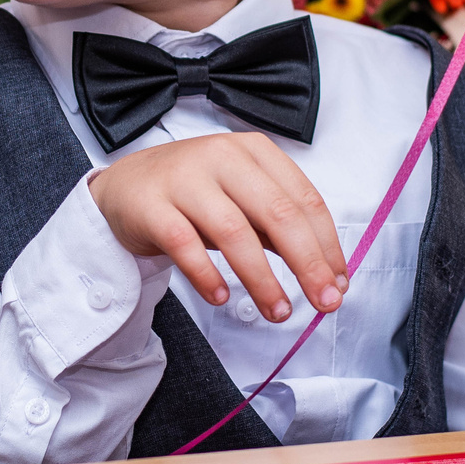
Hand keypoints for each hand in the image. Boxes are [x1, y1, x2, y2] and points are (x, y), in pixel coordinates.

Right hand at [85, 133, 350, 320]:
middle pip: (278, 214)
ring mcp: (184, 179)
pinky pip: (184, 245)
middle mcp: (222, 156)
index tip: (339, 283)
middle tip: (325, 303)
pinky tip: (222, 298)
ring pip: (234, 232)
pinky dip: (207, 275)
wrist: (125, 186)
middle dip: (308, 264)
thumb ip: (278, 226)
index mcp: (254, 151)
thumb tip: (326, 272)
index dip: (328, 245)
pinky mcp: (152, 206)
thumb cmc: (195, 194)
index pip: (304, 199)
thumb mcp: (242, 198)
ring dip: (262, 279)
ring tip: (279, 312)